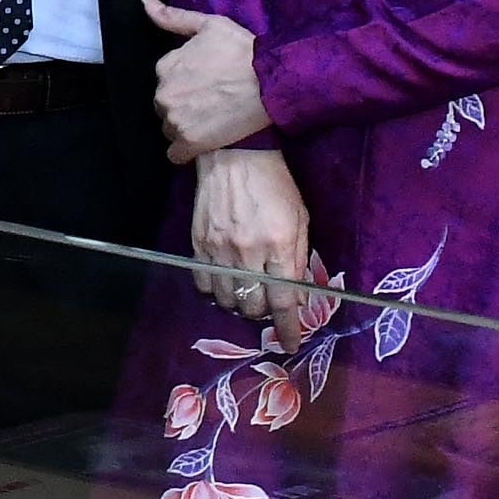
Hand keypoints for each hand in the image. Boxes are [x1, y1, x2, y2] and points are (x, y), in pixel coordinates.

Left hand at [136, 0, 268, 162]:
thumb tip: (143, 2)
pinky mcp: (189, 143)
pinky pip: (175, 154)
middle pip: (165, 106)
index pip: (165, 81)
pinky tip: (205, 141)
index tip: (206, 84)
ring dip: (184, 127)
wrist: (271, 84)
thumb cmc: (243, 52)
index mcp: (164, 67)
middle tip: (211, 103)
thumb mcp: (209, 25)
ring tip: (212, 121)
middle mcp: (163, 94)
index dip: (185, 83)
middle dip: (182, 105)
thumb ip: (173, 17)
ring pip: (169, 128)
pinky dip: (185, 151)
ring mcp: (174, 120)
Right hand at [190, 146, 325, 331]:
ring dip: (240, 304)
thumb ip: (298, 258)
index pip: (283, 301)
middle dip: (264, 313)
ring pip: (227, 300)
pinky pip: (204, 283)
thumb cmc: (275, 185)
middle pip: (253, 306)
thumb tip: (296, 295)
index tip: (291, 343)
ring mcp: (219, 249)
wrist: (233, 155)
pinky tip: (225, 283)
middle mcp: (248, 252)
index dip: (288, 328)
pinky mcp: (198, 244)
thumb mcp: (300, 218)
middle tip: (269, 304)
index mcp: (279, 245)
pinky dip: (216, 291)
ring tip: (247, 293)